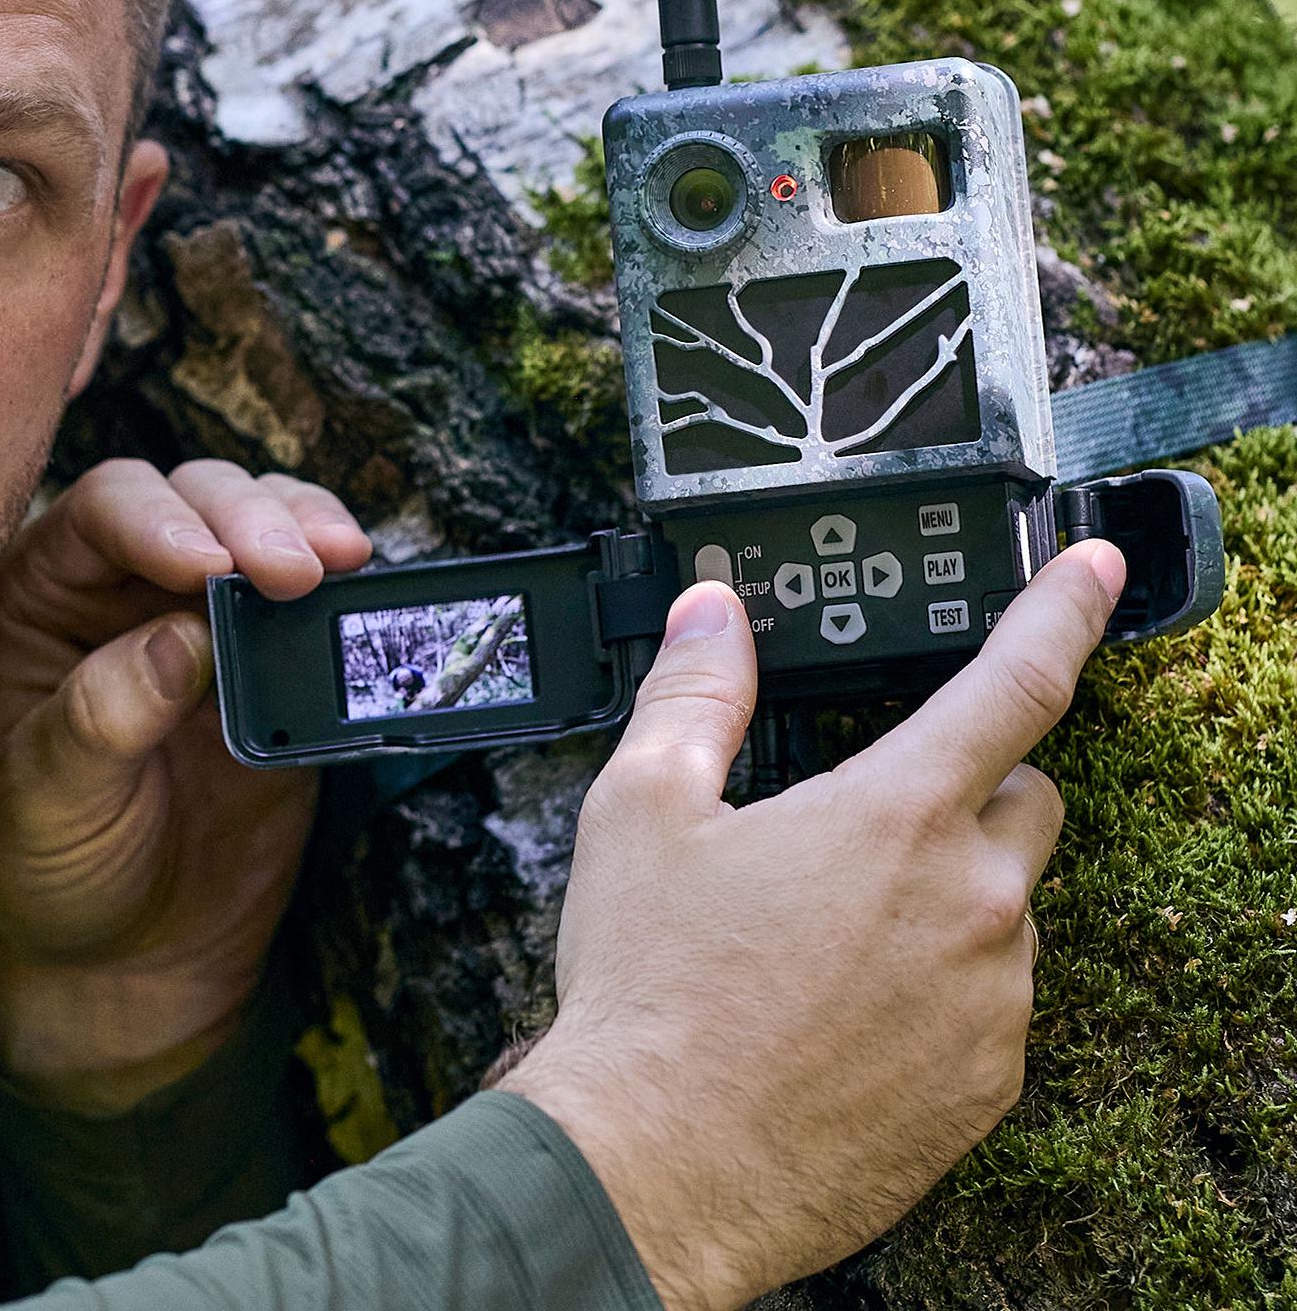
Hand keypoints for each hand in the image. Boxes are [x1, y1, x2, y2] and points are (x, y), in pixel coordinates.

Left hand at [0, 458, 369, 1114]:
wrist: (123, 959)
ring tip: (340, 563)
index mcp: (45, 593)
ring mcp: (208, 615)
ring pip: (261, 522)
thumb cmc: (47, 871)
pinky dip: (340, 584)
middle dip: (247, 521)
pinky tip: (358, 587)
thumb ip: (101, 718)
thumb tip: (182, 639)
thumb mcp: (46, 802)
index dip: (159, 522)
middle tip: (293, 572)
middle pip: (194, 499)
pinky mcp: (278, 661)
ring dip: (304, 528)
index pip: (105, 512)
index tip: (208, 568)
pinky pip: (313, 596)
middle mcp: (126, 582)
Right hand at [500, 538, 1125, 1310]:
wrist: (657, 1167)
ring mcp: (988, 1003)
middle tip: (869, 821)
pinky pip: (989, 1004)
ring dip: (946, 898)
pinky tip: (844, 1009)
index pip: (1013, 684)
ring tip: (827, 937)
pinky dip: (940, 988)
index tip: (1093, 570)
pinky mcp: (987, 1086)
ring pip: (1002, 910)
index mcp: (892, 816)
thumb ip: (693, 694)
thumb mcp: (644, 810)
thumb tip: (711, 617)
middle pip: (1024, 801)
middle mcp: (967, 904)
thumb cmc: (651, 992)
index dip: (1060, 611)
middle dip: (967, 789)